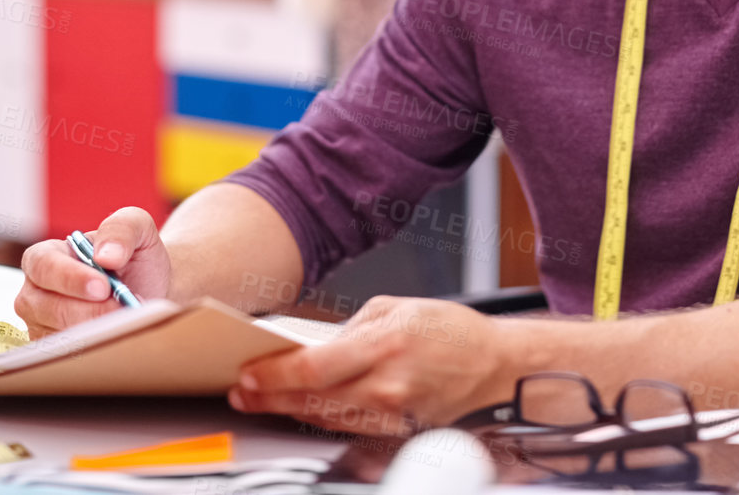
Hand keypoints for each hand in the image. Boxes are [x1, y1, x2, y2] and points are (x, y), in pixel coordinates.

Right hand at [14, 206, 170, 338]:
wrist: (150, 289)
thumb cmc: (136, 257)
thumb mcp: (136, 227)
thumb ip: (121, 228)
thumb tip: (105, 256)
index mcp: (46, 256)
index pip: (43, 265)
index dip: (71, 278)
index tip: (103, 287)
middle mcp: (36, 292)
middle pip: (48, 307)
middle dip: (89, 311)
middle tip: (123, 310)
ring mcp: (41, 325)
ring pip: (59, 335)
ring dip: (95, 332)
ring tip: (127, 322)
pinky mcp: (54, 351)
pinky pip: (67, 358)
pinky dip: (94, 351)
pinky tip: (117, 341)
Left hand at [227, 296, 512, 435]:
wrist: (496, 368)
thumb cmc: (453, 333)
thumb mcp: (397, 309)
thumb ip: (352, 327)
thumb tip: (315, 343)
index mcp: (385, 345)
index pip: (314, 368)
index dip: (274, 376)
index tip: (249, 375)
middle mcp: (387, 385)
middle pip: (312, 399)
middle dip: (270, 397)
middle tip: (243, 393)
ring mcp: (392, 414)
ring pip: (325, 417)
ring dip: (289, 409)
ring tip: (263, 399)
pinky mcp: (397, 430)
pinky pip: (348, 425)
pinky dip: (321, 417)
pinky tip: (303, 407)